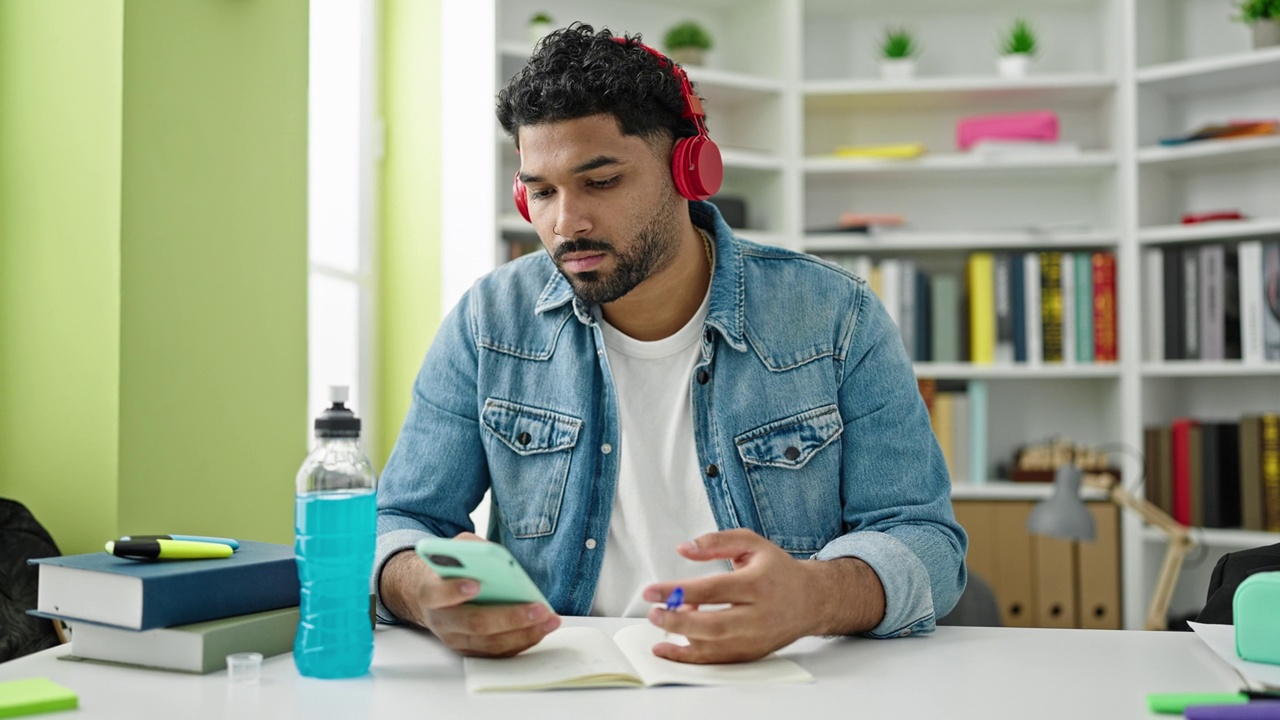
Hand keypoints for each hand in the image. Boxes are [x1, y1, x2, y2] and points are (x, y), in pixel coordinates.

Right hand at [379, 532, 559, 657]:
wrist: (433, 596)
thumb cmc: (449, 570)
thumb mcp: (454, 550)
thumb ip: (469, 547)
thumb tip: (492, 554)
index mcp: (430, 592)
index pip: (437, 594)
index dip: (454, 591)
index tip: (476, 583)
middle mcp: (442, 621)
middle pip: (475, 624)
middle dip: (509, 617)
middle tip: (538, 608)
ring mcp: (456, 640)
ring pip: (491, 643)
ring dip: (524, 633)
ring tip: (550, 619)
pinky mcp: (472, 651)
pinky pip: (499, 652)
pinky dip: (523, 640)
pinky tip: (543, 627)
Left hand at [641, 528, 884, 663]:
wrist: (811, 600)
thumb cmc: (777, 570)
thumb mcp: (750, 544)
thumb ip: (716, 542)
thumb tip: (683, 548)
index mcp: (757, 584)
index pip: (712, 590)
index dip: (678, 591)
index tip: (651, 591)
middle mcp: (759, 615)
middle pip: (713, 624)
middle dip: (677, 621)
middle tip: (653, 613)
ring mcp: (757, 638)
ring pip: (714, 646)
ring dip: (682, 638)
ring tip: (664, 623)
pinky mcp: (752, 654)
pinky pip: (718, 660)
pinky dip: (691, 657)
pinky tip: (670, 648)